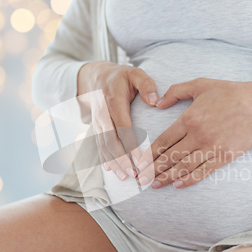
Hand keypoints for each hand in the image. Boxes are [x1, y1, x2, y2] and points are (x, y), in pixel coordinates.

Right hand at [77, 61, 159, 180]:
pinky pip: (99, 144)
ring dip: (114, 162)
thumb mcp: (134, 73)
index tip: (139, 159)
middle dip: (121, 159)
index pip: (123, 127)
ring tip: (125, 177)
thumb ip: (146, 85)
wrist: (95, 77)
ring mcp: (98, 122)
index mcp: (114, 102)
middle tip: (133, 174)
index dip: (130, 144)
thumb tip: (156, 101)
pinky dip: (104, 158)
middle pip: (111, 140)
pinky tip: (111, 170)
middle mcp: (103, 114)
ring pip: (104, 145)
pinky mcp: (96, 128)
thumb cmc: (120, 77)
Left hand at [136, 78, 251, 188]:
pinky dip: (189, 180)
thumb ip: (175, 92)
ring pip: (183, 167)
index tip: (139, 163)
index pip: (163, 141)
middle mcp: (197, 135)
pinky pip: (203, 171)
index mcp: (189, 119)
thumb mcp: (200, 84)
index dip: (149, 154)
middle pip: (169, 157)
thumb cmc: (230, 92)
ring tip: (155, 185)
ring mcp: (211, 147)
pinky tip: (178, 185)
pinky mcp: (224, 156)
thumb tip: (158, 103)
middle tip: (141, 180)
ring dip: (167, 178)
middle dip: (153, 170)